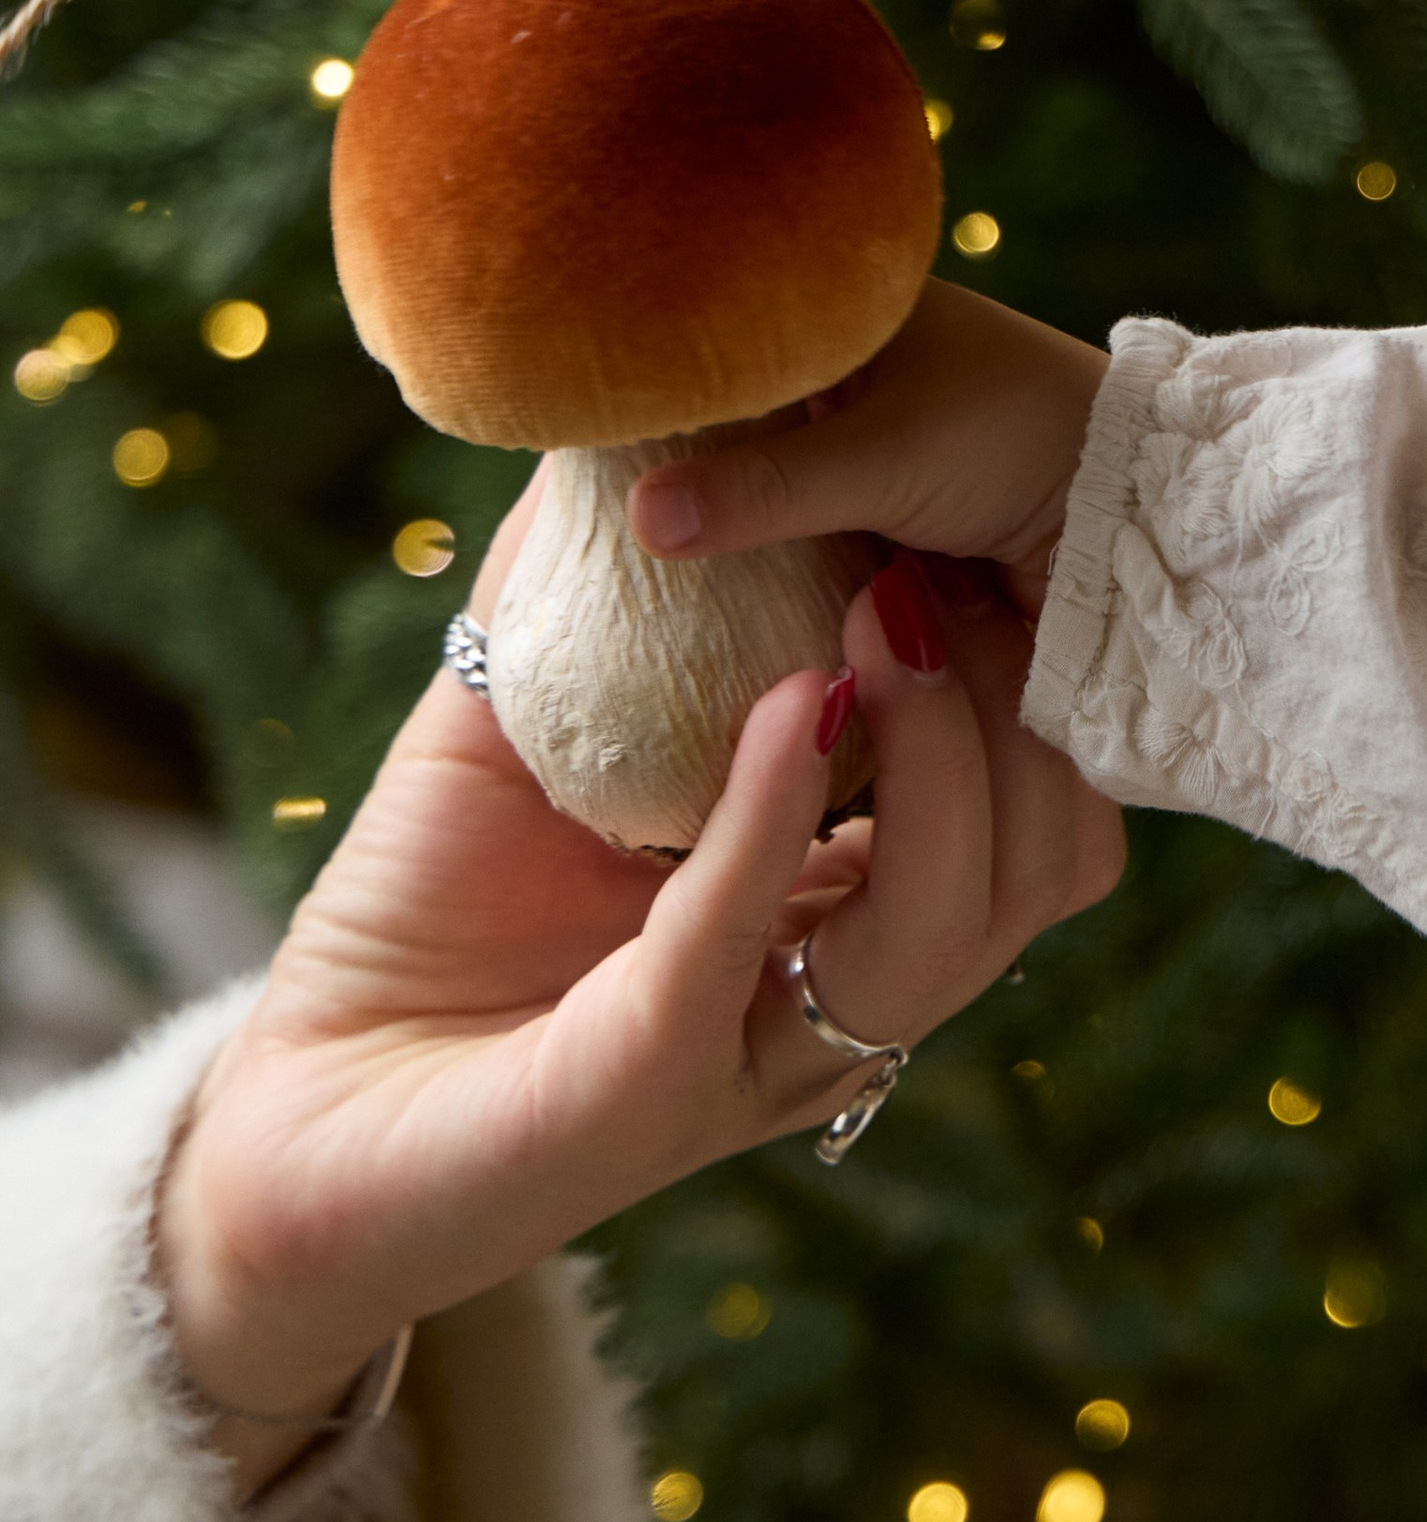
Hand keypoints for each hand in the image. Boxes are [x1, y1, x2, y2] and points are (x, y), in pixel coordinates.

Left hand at [158, 487, 1122, 1489]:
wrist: (297, 1114)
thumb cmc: (422, 924)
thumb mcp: (524, 726)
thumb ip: (584, 594)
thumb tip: (615, 407)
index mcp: (844, 920)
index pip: (1031, 820)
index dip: (1033, 686)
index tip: (980, 544)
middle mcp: (838, 999)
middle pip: (1033, 876)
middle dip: (1022, 715)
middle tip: (950, 577)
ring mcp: (761, 1055)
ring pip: (949, 927)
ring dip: (943, 756)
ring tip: (886, 614)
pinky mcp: (653, 1085)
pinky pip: (750, 934)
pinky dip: (779, 810)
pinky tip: (794, 701)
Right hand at [627, 281, 1108, 612]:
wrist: (1140, 513)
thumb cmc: (1023, 440)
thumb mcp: (884, 457)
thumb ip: (763, 490)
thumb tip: (639, 519)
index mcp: (835, 313)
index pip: (707, 344)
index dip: (645, 388)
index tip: (580, 431)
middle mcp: (839, 377)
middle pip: (723, 428)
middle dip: (675, 471)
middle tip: (599, 526)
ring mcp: (859, 454)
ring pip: (756, 494)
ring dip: (724, 530)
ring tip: (637, 567)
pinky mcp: (880, 526)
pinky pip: (798, 548)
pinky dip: (770, 570)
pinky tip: (716, 597)